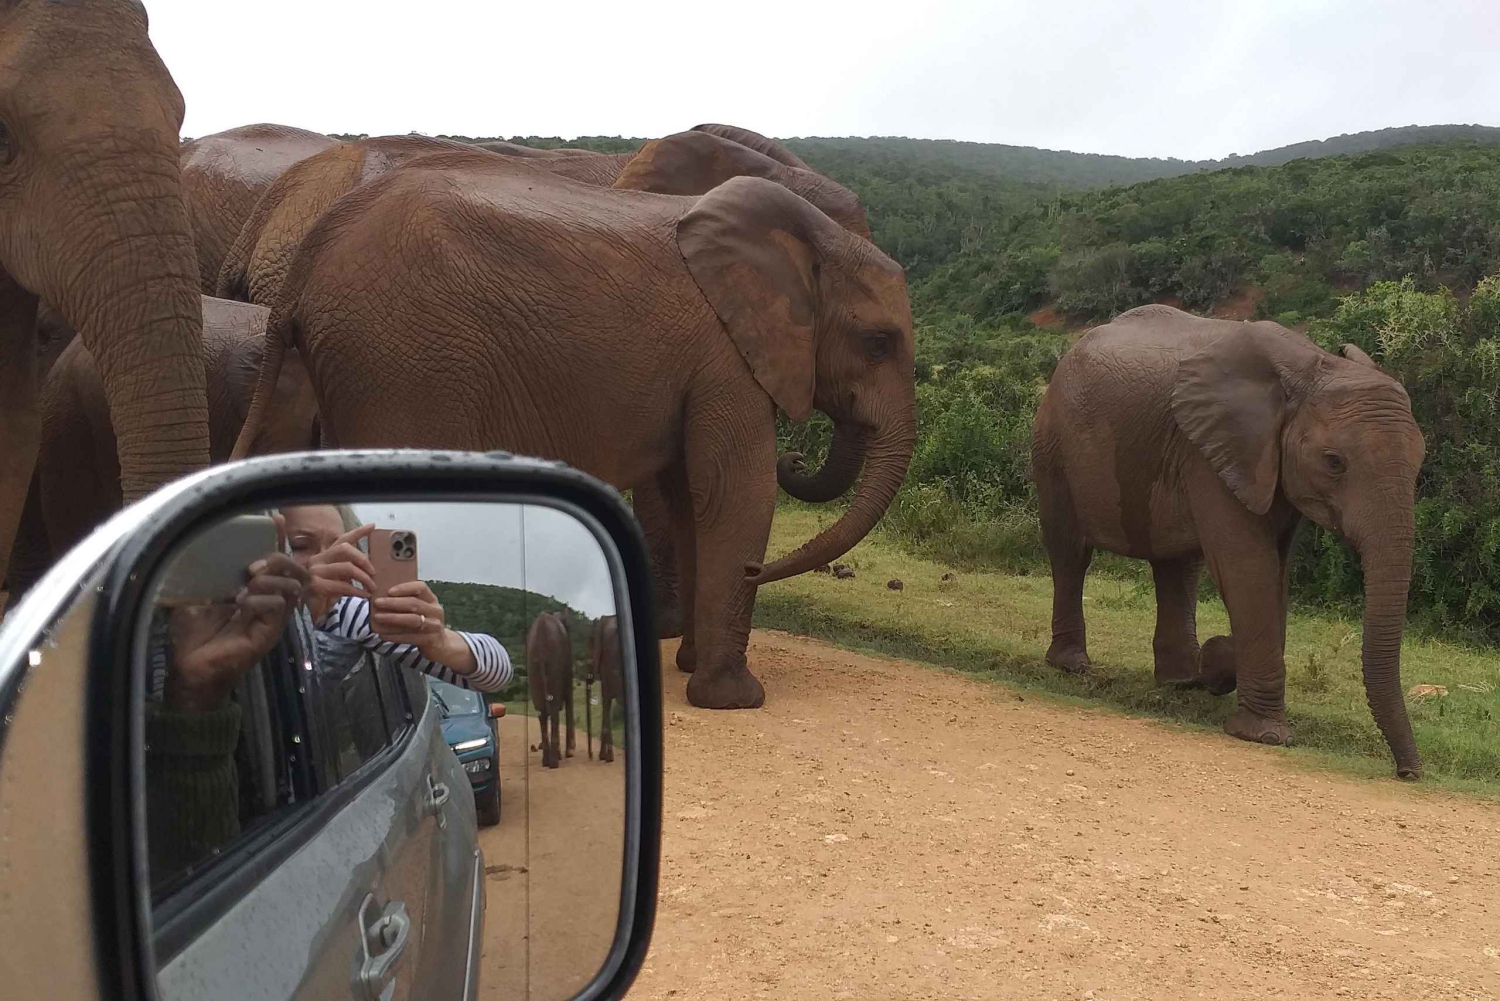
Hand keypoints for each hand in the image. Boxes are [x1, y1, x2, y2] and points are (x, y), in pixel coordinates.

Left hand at [164, 553, 309, 712]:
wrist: (188, 667)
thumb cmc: (191, 633)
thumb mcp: (198, 593)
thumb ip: (212, 573)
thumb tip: (212, 545)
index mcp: (255, 590)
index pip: (276, 562)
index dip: (279, 539)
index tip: (276, 521)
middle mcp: (269, 602)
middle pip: (295, 571)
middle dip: (277, 560)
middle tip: (251, 569)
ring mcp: (272, 619)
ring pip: (293, 585)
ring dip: (269, 580)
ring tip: (242, 591)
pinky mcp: (270, 633)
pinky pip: (278, 606)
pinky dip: (261, 600)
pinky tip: (242, 605)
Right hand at [297, 521, 376, 619]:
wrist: (311, 612)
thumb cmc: (327, 594)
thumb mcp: (340, 577)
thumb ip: (350, 567)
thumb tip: (371, 564)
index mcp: (325, 555)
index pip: (343, 539)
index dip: (358, 532)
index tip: (372, 526)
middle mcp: (318, 559)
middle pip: (345, 548)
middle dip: (363, 559)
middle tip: (374, 572)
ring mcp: (315, 571)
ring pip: (347, 567)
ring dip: (364, 577)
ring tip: (372, 587)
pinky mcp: (316, 585)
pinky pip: (343, 585)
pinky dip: (357, 591)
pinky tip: (364, 595)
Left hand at [370, 580, 445, 648]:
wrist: (440, 645)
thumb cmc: (425, 623)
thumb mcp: (421, 610)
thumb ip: (407, 602)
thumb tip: (382, 597)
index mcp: (432, 600)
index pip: (421, 588)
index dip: (405, 588)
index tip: (389, 591)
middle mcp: (435, 611)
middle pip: (414, 604)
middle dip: (394, 603)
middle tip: (377, 603)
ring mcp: (434, 626)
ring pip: (413, 620)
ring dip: (393, 618)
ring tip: (377, 617)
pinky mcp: (430, 640)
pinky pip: (411, 637)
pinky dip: (395, 636)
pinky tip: (383, 635)